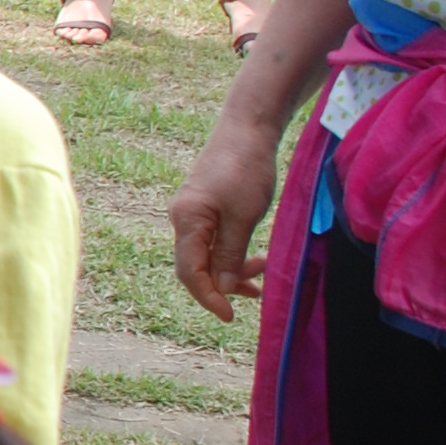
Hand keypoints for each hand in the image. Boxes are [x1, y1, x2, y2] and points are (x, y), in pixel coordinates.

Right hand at [168, 113, 283, 321]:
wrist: (248, 129)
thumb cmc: (246, 168)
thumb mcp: (244, 216)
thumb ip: (231, 254)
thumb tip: (223, 288)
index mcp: (187, 221)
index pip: (190, 272)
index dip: (208, 297)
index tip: (230, 315)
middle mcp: (183, 219)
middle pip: (194, 266)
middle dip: (222, 286)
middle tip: (255, 294)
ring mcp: (192, 213)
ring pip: (205, 255)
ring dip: (231, 269)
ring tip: (262, 271)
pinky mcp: (204, 207)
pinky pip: (212, 240)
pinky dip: (231, 253)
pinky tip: (253, 255)